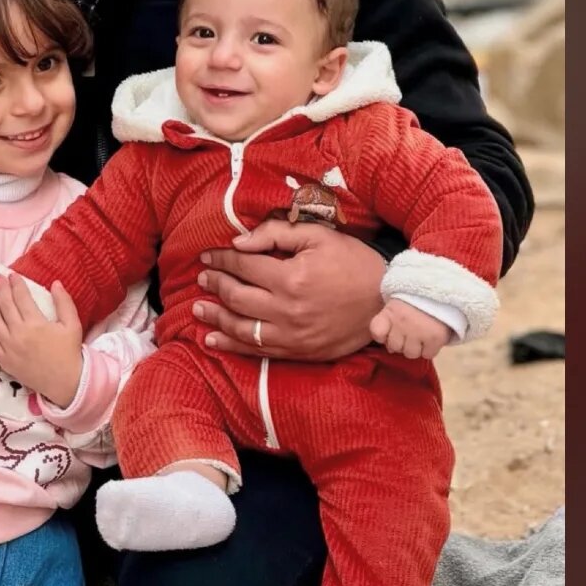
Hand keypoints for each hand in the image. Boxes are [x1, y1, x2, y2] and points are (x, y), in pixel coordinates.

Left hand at [0, 275, 84, 407]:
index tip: (12, 275)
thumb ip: (64, 302)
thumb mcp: (73, 325)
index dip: (16, 284)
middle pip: (5, 305)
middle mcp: (19, 334)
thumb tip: (56, 283)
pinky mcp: (4, 360)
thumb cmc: (70, 353)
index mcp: (36, 323)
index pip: (21, 297)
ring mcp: (8, 348)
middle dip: (0, 289)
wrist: (65, 383)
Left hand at [191, 220, 384, 360]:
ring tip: (198, 310)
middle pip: (237, 297)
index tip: (207, 256)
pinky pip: (258, 351)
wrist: (387, 303)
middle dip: (215, 285)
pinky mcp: (299, 352)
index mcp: (291, 277)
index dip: (222, 259)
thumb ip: (277, 233)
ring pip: (242, 328)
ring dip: (215, 318)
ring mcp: (292, 335)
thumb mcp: (320, 236)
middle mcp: (287, 309)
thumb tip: (239, 242)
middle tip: (202, 278)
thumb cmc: (354, 264)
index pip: (244, 265)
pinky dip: (233, 346)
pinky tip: (214, 341)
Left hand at [371, 300, 452, 359]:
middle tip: (410, 332)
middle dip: (401, 342)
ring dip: (416, 347)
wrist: (442, 290)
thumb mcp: (397, 304)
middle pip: (394, 347)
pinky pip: (428, 354)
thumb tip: (390, 349)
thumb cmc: (416, 299)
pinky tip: (431, 338)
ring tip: (422, 335)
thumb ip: (389, 323)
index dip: (382, 336)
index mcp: (390, 312)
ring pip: (411, 354)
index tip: (389, 331)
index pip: (377, 332)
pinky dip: (430, 349)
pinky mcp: (435, 338)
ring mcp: (419, 332)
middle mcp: (402, 323)